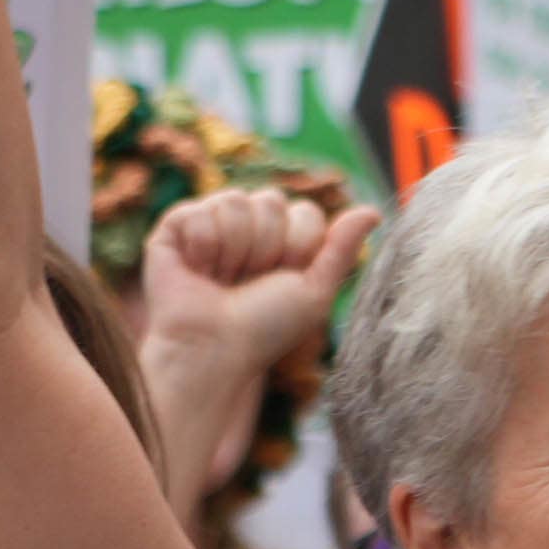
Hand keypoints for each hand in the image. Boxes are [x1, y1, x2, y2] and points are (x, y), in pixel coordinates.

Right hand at [141, 191, 377, 376]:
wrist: (215, 348)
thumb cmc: (266, 327)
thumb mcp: (315, 290)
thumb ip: (341, 247)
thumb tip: (373, 211)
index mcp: (283, 237)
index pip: (306, 212)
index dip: (298, 247)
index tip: (283, 279)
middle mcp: (248, 225)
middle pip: (271, 200)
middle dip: (266, 247)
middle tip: (249, 280)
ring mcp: (211, 223)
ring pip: (235, 201)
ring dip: (234, 250)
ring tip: (222, 278)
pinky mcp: (175, 227)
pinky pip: (197, 211)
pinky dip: (202, 246)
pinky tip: (198, 270)